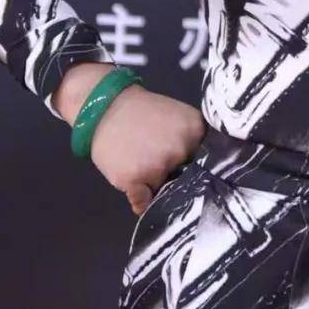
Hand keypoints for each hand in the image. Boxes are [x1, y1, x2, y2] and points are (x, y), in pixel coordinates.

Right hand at [88, 83, 204, 215]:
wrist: (103, 106)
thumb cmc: (141, 111)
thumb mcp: (176, 117)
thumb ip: (191, 141)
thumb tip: (200, 175)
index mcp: (195, 131)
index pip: (205, 161)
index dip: (192, 164)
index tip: (182, 161)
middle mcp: (181, 149)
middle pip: (185, 178)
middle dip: (173, 173)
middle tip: (155, 158)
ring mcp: (158, 166)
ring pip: (164, 190)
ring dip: (154, 184)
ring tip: (140, 163)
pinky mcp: (135, 180)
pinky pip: (143, 202)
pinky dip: (140, 200)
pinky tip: (134, 184)